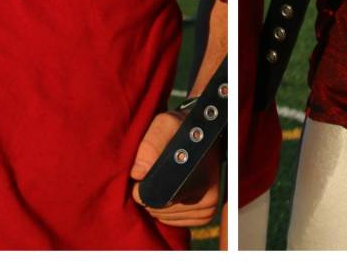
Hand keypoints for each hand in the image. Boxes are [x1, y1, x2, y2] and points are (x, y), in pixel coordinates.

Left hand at [130, 110, 219, 226]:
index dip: (142, 189)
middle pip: (160, 210)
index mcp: (199, 177)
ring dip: (157, 202)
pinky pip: (174, 221)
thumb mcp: (166, 124)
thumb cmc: (182, 128)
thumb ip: (150, 144)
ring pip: (165, 217)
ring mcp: (209, 208)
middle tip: (154, 172)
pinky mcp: (206, 214)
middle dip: (149, 195)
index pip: (157, 198)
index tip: (142, 174)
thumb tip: (138, 174)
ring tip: (163, 179)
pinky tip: (169, 191)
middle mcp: (208, 196)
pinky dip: (166, 210)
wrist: (204, 134)